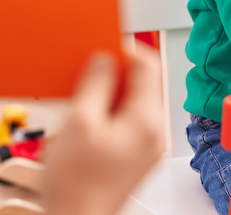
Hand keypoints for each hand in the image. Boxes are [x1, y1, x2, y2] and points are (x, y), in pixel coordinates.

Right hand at [43, 50, 163, 214]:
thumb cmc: (77, 185)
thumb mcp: (79, 121)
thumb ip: (96, 84)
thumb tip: (104, 60)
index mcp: (147, 121)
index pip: (149, 65)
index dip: (125, 49)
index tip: (103, 45)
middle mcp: (153, 134)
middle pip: (141, 85)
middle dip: (112, 75)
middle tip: (86, 77)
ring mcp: (146, 147)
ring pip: (131, 104)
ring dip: (105, 96)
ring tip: (80, 106)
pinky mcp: (133, 157)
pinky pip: (125, 123)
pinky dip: (106, 115)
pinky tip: (83, 125)